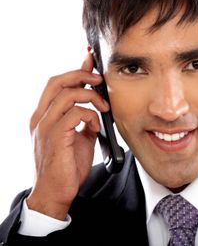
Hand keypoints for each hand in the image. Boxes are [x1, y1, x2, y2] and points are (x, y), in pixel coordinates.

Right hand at [26, 52, 109, 219]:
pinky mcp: (55, 137)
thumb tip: (96, 101)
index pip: (58, 83)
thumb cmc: (68, 165)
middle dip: (82, 74)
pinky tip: (95, 126)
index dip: (76, 69)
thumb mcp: (80, 135)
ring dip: (91, 96)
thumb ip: (85, 116)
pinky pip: (74, 113)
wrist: (57, 192)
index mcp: (45, 115)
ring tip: (104, 107)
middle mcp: (41, 117)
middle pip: (58, 81)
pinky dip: (90, 115)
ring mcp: (45, 126)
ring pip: (67, 94)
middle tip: (101, 80)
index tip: (92, 58)